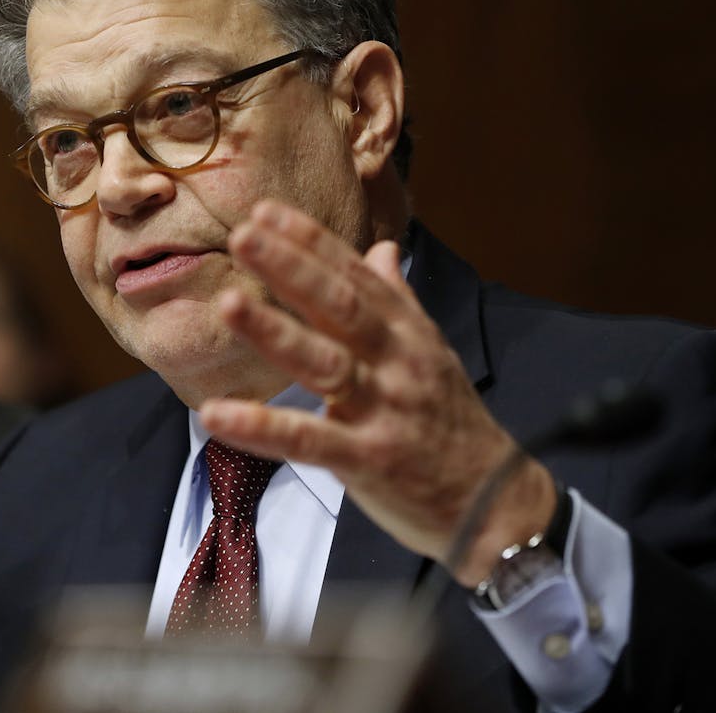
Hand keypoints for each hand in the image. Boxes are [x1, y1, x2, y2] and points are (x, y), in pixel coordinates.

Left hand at [200, 201, 553, 585]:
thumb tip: (382, 249)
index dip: (310, 241)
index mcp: (406, 332)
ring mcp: (384, 409)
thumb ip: (398, 300)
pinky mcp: (370, 460)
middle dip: (292, 267)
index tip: (264, 211)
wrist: (498, 504)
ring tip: (229, 303)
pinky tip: (216, 415)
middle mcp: (396, 361)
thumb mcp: (432, 352)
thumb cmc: (452, 423)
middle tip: (244, 234)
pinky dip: (263, 428)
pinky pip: (309, 441)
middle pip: (341, 304)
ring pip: (326, 363)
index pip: (355, 274)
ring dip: (276, 332)